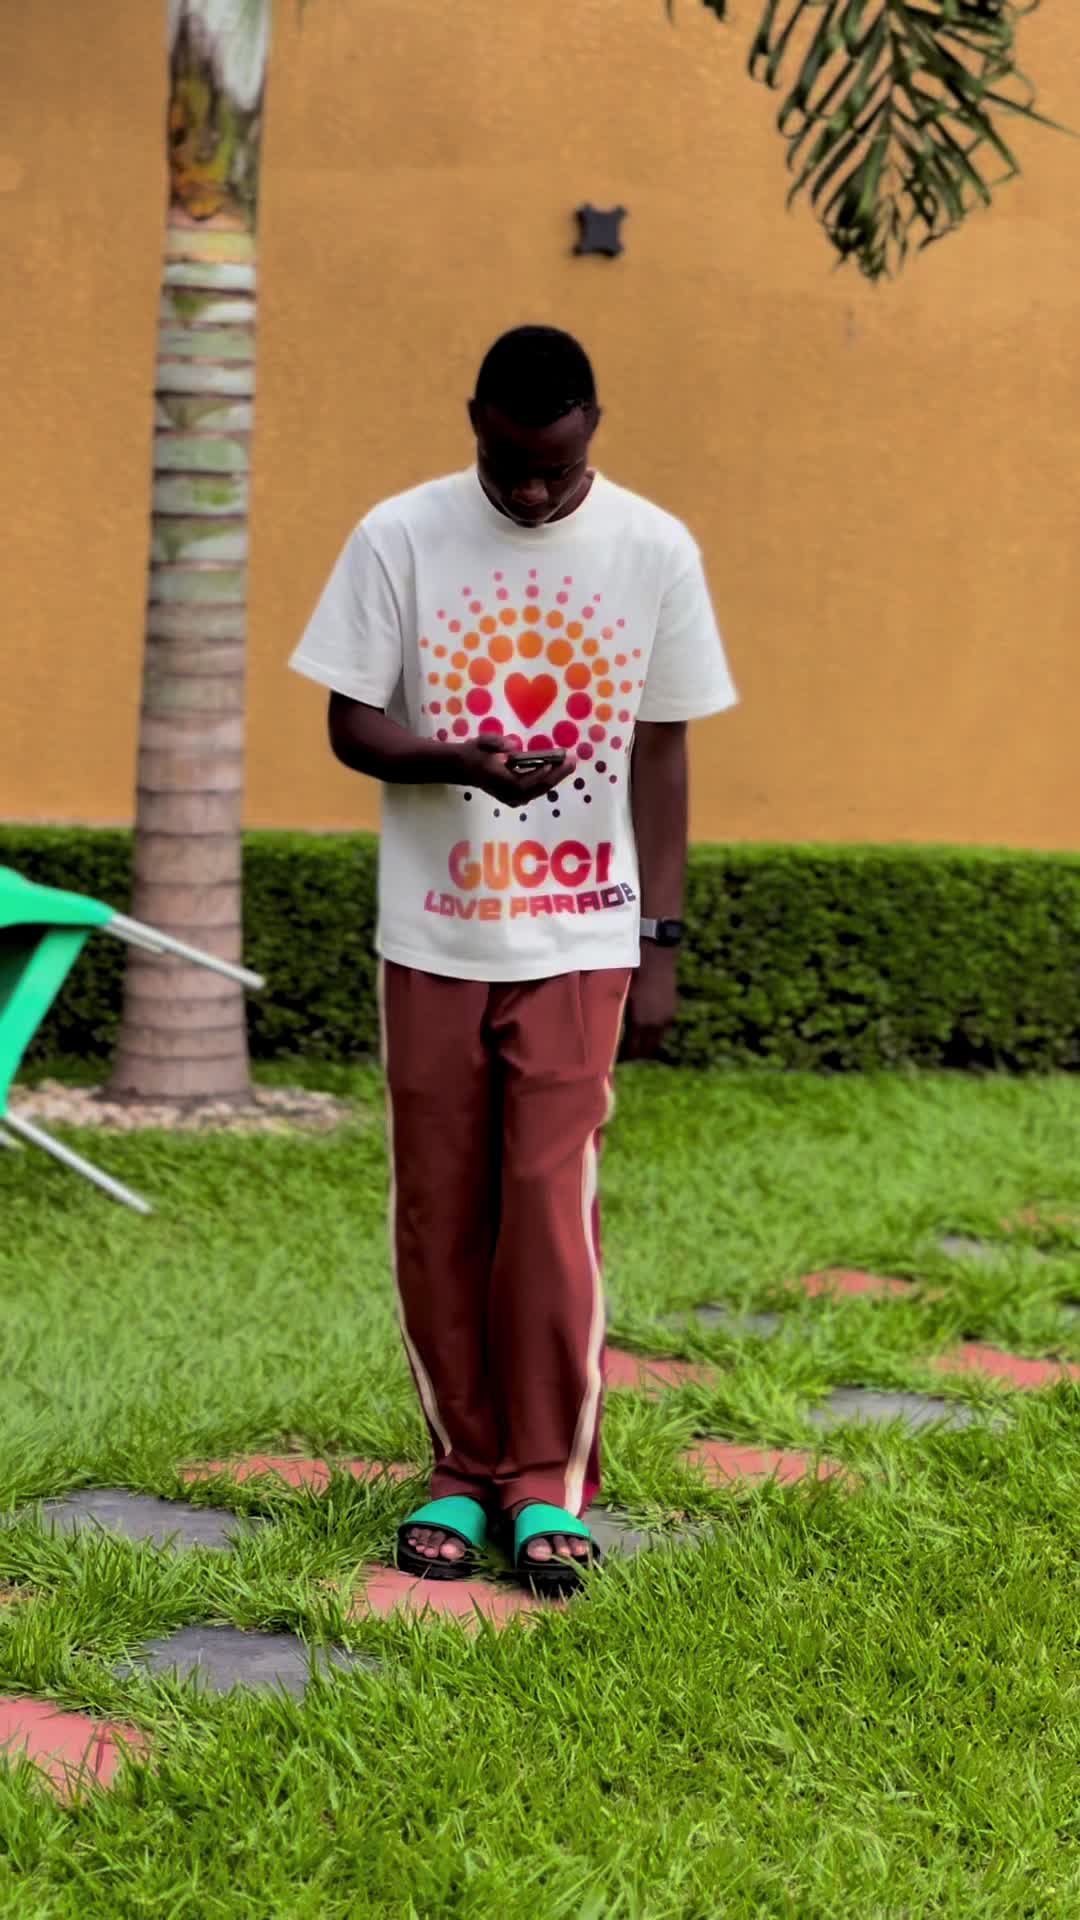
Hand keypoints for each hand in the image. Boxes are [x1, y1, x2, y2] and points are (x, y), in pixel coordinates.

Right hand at [453, 735, 576, 807]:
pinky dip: (548, 781)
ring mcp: (512, 799)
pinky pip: (535, 791)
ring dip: (555, 778)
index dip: (539, 774)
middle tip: (571, 762)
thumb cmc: (476, 752)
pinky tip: (558, 770)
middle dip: (556, 775)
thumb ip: (496, 743)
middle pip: (536, 788)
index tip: (552, 762)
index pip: (522, 782)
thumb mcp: (482, 742)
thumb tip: (513, 747)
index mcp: (499, 781)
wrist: (465, 768)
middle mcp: (507, 794)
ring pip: (538, 791)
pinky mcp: (516, 798)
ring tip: (569, 765)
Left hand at [622, 943, 678, 1059]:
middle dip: (634, 1055)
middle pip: (645, 1050)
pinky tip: (642, 1028)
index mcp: (639, 1022)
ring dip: (644, 1045)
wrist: (654, 957)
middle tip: (621, 1055)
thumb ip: (615, 1017)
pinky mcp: (672, 1012)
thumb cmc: (630, 974)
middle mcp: (655, 1024)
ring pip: (655, 1041)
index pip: (632, 1051)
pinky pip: (661, 1030)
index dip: (623, 1058)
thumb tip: (606, 1035)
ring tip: (631, 1043)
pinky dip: (652, 1033)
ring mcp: (666, 1018)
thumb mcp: (618, 996)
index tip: (613, 1060)